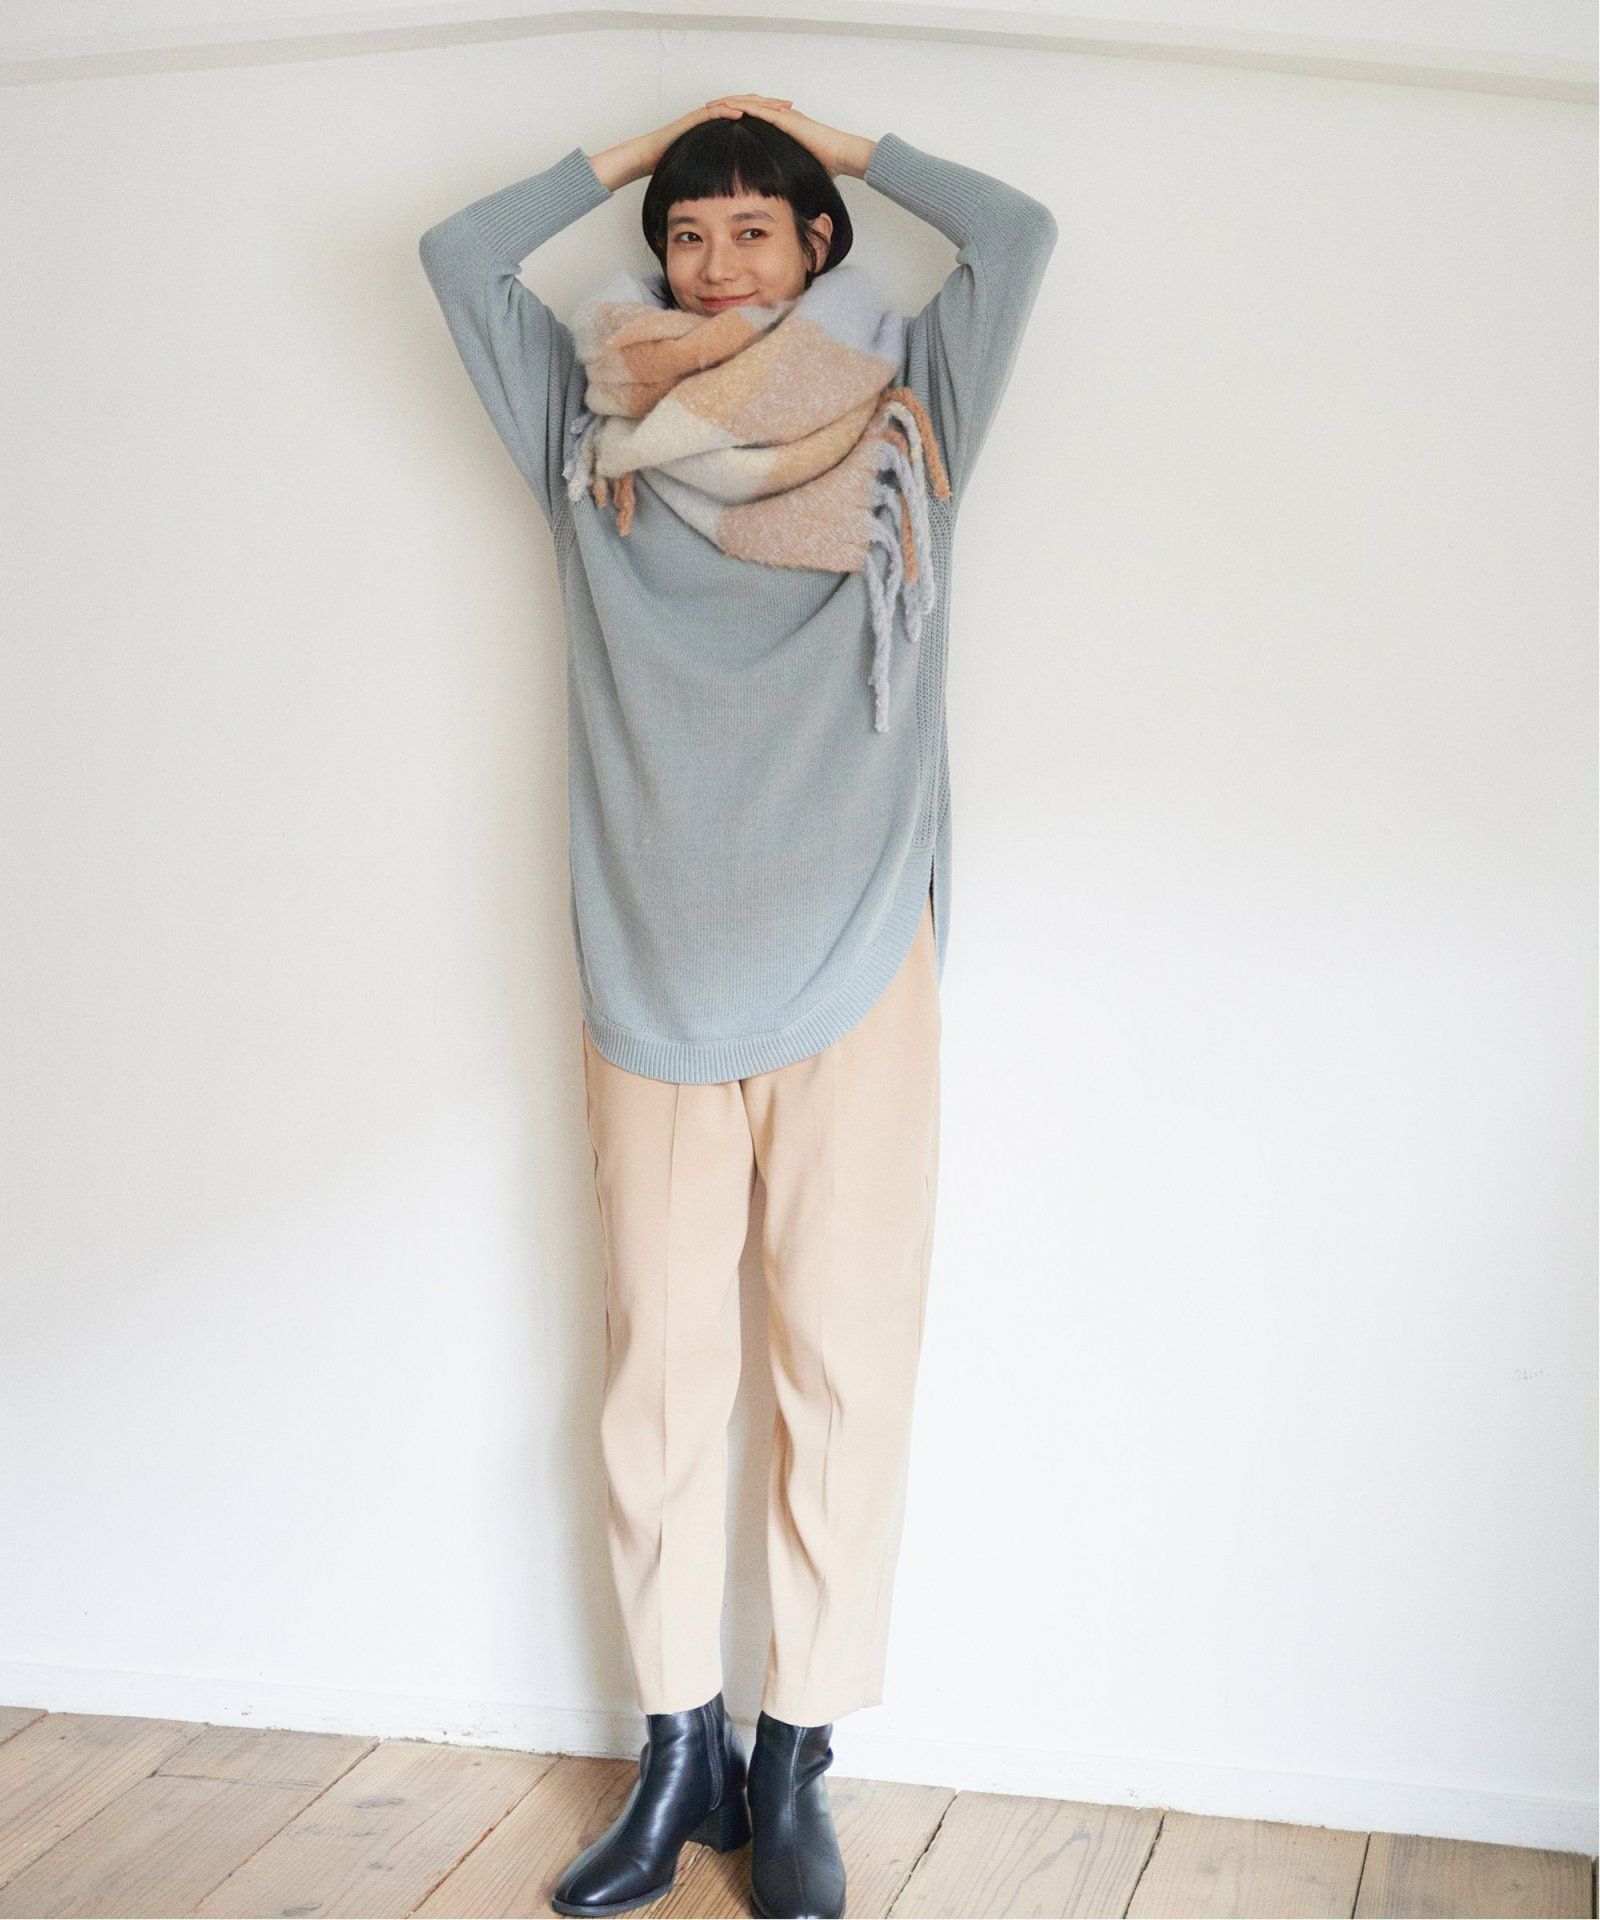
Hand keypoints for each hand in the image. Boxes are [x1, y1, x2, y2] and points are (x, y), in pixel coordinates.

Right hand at [631, 95, 793, 175]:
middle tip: (790, 105)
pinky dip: (727, 112)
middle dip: (770, 104)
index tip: (791, 118)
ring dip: (754, 105)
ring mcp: (704, 115)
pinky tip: (742, 113)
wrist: (651, 155)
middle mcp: (716, 115)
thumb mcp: (711, 164)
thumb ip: (728, 165)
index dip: (771, 114)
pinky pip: (712, 113)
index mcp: (723, 124)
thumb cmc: (679, 162)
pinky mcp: (693, 120)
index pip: (752, 114)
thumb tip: (747, 181)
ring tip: (772, 107)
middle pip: (747, 104)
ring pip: (733, 104)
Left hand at [718, 102, 864, 176]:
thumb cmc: (828, 164)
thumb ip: (791, 177)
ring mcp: (782, 115)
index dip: (736, 116)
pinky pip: (758, 108)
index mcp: (783, 126)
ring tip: (710, 105)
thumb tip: (785, 197)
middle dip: (726, 106)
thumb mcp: (801, 170)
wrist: (841, 154)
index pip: (755, 117)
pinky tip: (726, 106)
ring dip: (728, 103)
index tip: (719, 121)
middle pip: (747, 105)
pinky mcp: (784, 118)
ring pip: (749, 103)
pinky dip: (741, 106)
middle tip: (706, 109)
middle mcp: (780, 116)